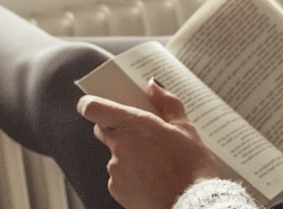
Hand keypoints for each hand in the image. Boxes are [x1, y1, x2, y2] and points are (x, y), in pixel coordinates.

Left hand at [78, 80, 219, 208]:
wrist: (192, 205)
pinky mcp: (116, 190)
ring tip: (157, 164)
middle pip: (103, 129)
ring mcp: (115, 170)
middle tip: (143, 134)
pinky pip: (119, 177)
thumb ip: (167, 103)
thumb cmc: (192, 168)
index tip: (95, 104)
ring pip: (115, 155)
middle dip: (118, 128)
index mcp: (133, 125)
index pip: (93, 108)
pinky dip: (131, 176)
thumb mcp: (186, 129)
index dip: (90, 104)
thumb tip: (154, 86)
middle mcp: (119, 146)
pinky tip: (152, 180)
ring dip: (129, 155)